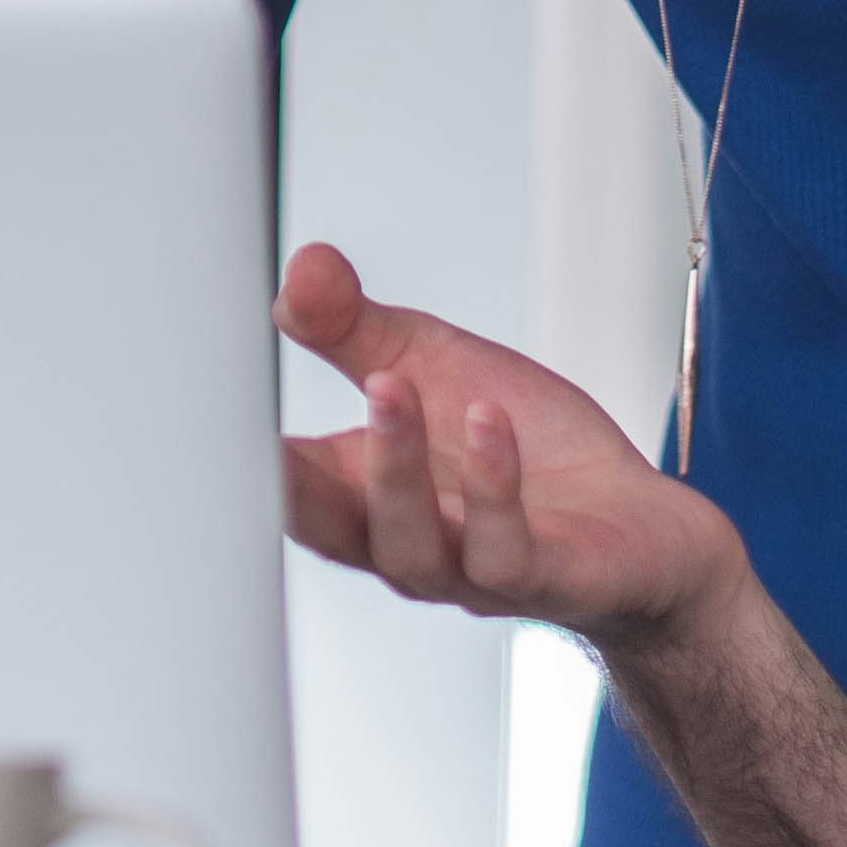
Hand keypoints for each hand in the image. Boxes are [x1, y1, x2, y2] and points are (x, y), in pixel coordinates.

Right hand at [276, 243, 747, 647]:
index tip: (203, 397)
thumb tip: (302, 268)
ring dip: (393, 466)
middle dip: (289, 479)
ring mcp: (469, 570)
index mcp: (362, 496)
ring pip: (406, 545)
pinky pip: (502, 548)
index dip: (234, 453)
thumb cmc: (531, 456)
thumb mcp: (433, 367)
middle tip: (260, 420)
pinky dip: (489, 486)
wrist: (643, 530)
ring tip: (390, 384)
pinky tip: (486, 422)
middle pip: (323, 529)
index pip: (279, 483)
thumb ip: (354, 326)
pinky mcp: (542, 577)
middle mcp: (403, 543)